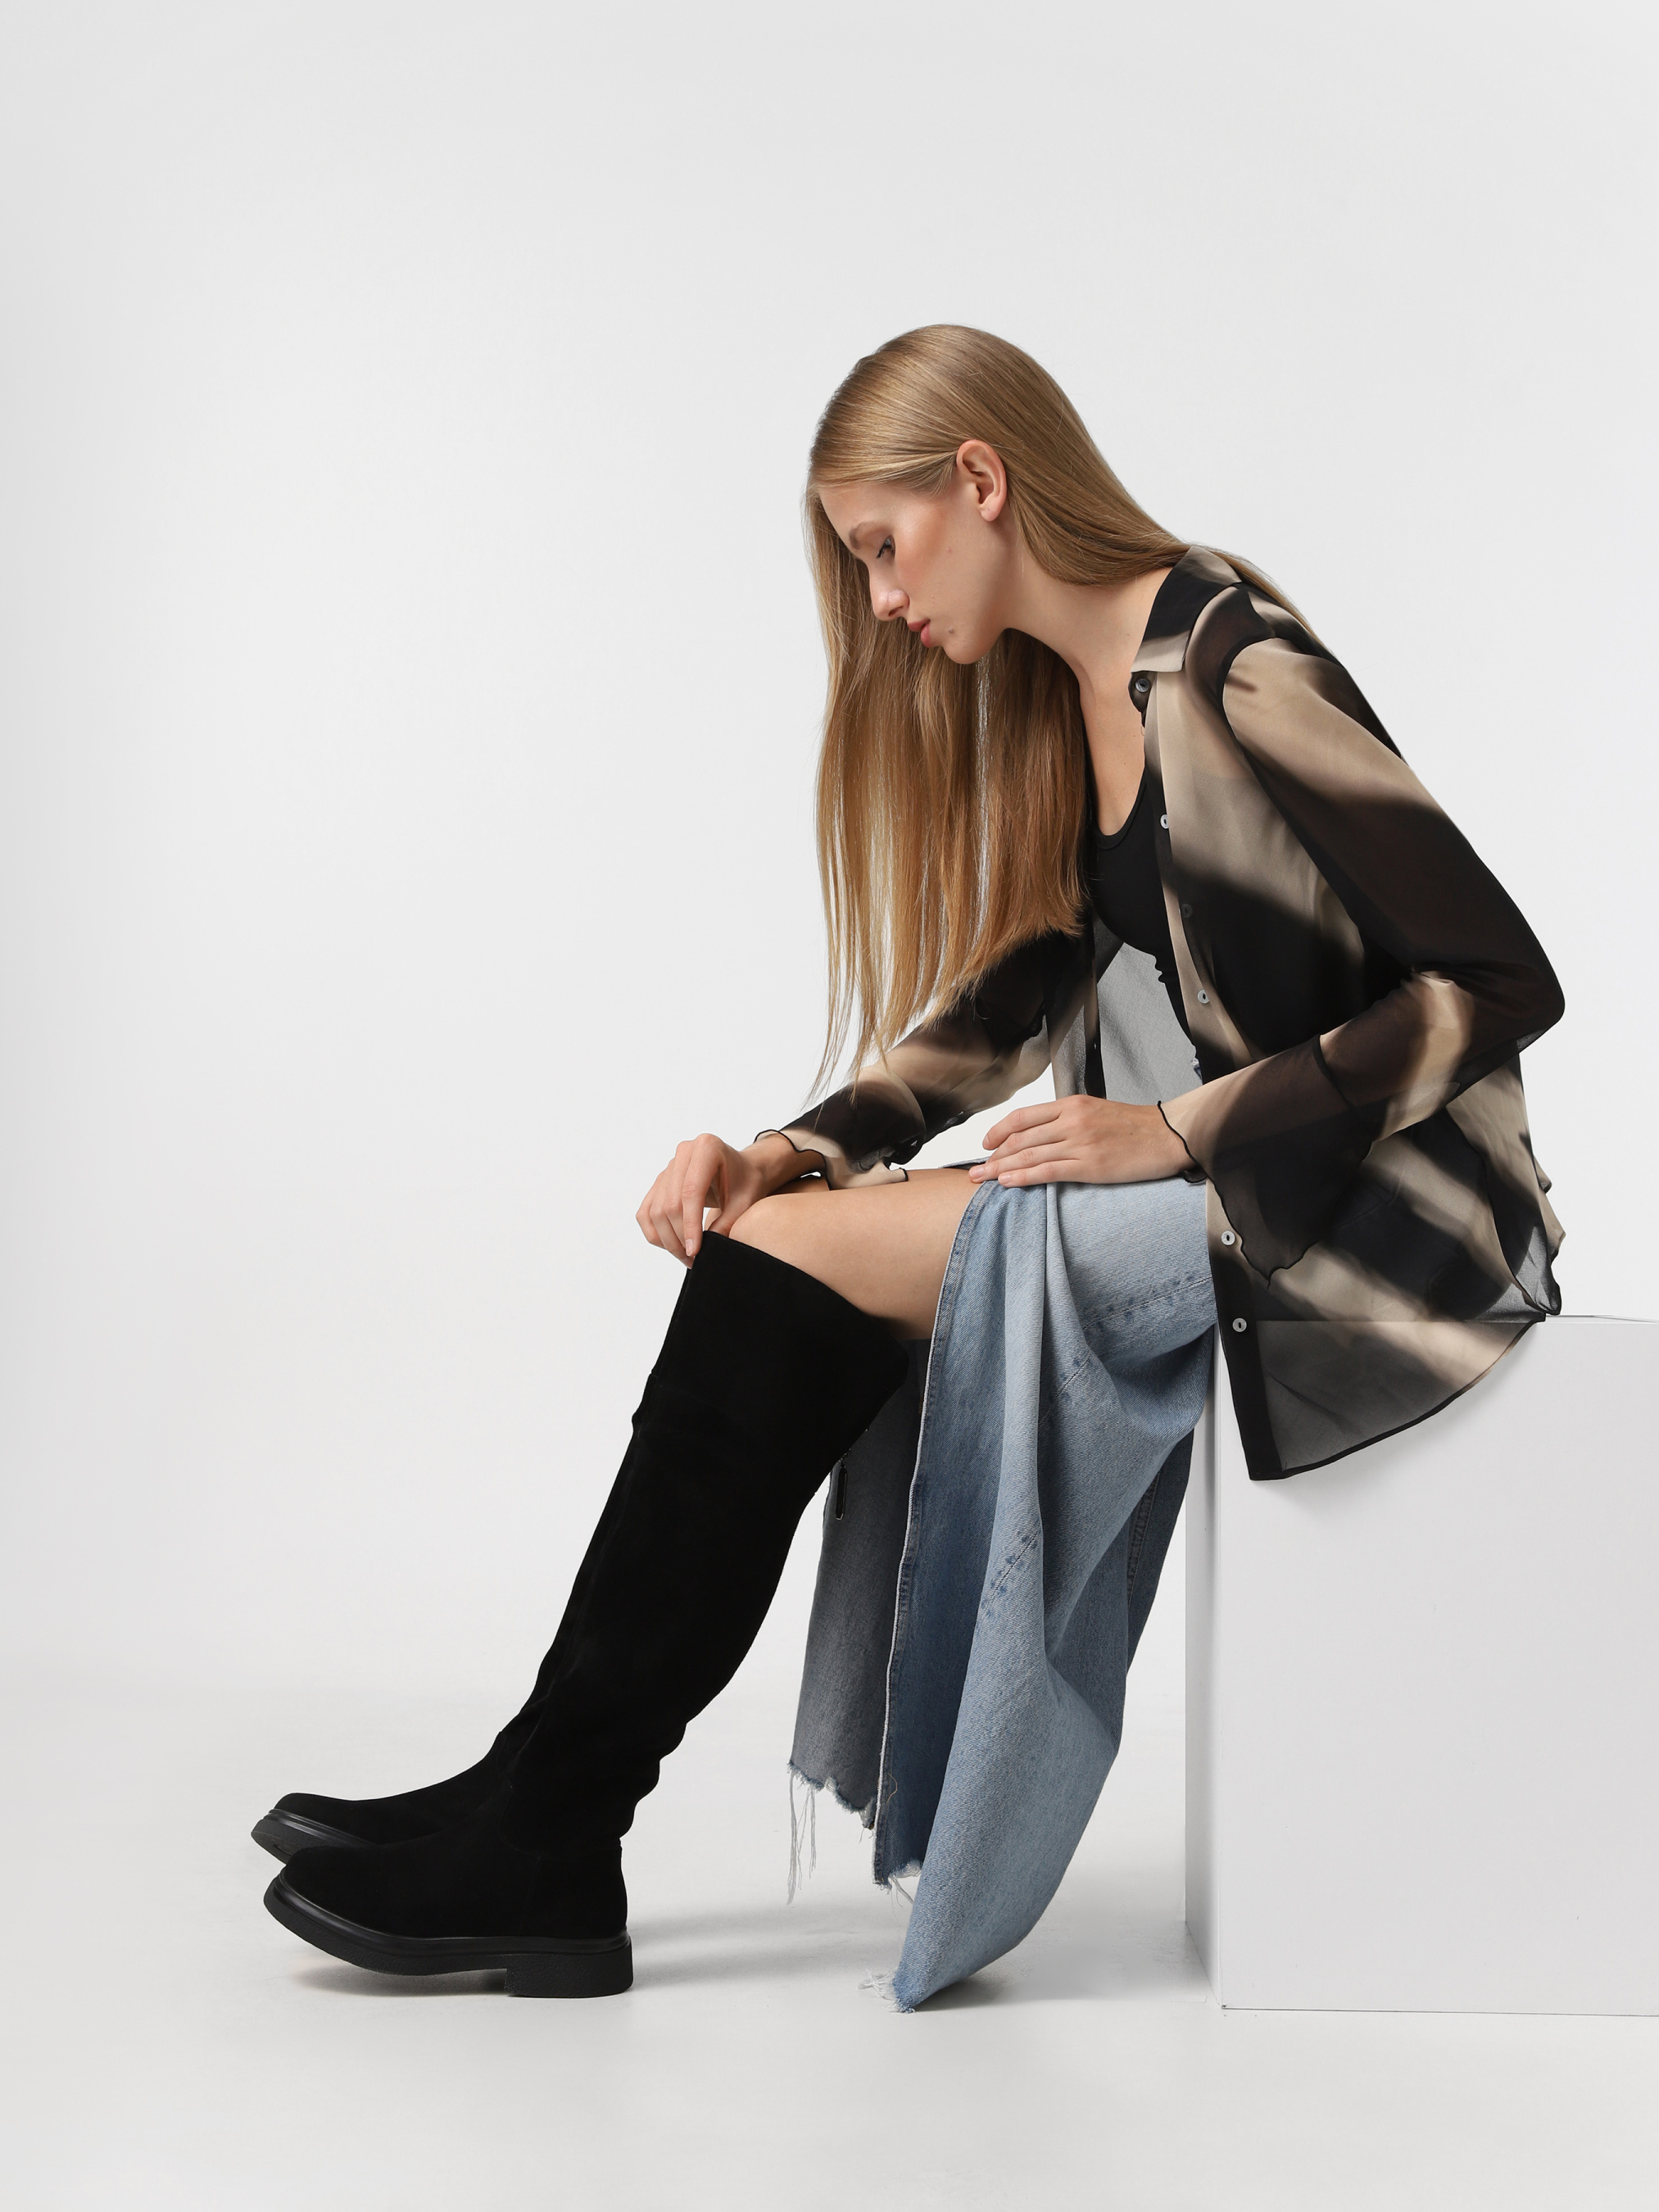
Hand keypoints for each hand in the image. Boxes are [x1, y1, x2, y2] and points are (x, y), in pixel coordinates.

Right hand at [636, 1132, 819, 1263]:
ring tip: (686, 1256)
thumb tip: (707, 1251)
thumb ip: (727, 1223)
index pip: (691, 1192)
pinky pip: (646, 1211)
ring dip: (667, 1239)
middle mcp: (683, 1152)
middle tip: (693, 1259)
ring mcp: (668, 1166)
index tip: (695, 1251)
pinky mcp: (660, 1181)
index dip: (690, 1225)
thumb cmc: (747, 1182)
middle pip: (670, 1203)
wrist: (743, 1170)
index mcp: (707, 1148)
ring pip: (655, 1210)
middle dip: (679, 1237)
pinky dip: (654, 1232)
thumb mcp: (745, 1202)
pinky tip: (671, 1245)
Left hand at [968, 1096, 1190, 1188]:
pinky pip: (1049, 1171)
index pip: (1024, 1116)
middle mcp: (1072, 1121)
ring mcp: (1081, 1143)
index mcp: (1073, 1105)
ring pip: (1029, 1155)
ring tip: (981, 1179)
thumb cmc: (1137, 1126)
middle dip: (992, 1155)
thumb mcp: (1098, 1112)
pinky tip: (1008, 1182)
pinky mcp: (1091, 1165)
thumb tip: (1042, 1134)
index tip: (985, 1143)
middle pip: (1020, 1138)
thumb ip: (1070, 1120)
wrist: (1170, 1135)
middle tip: (974, 1169)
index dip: (999, 1130)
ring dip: (1000, 1168)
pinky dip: (1024, 1177)